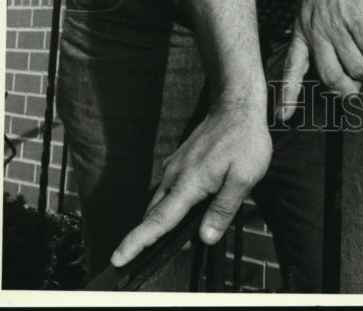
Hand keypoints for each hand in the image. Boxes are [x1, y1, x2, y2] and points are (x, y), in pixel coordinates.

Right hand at [111, 98, 271, 265]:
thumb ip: (224, 209)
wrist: (237, 104)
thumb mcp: (244, 177)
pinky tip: (191, 207)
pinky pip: (170, 188)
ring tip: (185, 234)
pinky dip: (172, 204)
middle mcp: (175, 175)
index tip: (118, 259)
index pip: (159, 221)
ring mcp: (176, 166)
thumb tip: (205, 237)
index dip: (137, 242)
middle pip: (155, 214)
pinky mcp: (181, 160)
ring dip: (164, 221)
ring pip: (161, 201)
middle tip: (169, 254)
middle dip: (151, 238)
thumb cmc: (244, 139)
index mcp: (189, 183)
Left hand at [278, 0, 362, 119]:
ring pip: (354, 66)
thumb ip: (319, 34)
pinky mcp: (357, 17)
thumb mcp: (312, 6)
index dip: (287, 95)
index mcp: (302, 30)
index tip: (282, 117)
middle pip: (330, 76)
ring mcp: (337, 25)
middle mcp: (317, 31)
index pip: (292, 68)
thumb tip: (339, 63)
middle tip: (355, 93)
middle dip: (346, 91)